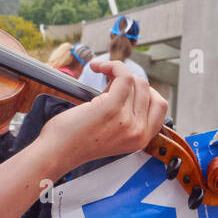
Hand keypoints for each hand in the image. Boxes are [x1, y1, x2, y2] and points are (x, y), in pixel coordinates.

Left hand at [37, 60, 167, 175]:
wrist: (57, 151)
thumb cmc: (77, 140)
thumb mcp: (113, 132)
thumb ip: (126, 114)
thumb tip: (126, 83)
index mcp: (141, 139)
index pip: (160, 106)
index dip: (146, 92)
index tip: (129, 87)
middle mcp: (138, 132)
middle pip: (148, 90)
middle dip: (130, 81)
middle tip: (109, 82)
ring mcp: (127, 121)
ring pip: (136, 82)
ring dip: (118, 73)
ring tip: (101, 78)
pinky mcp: (112, 107)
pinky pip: (123, 75)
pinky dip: (112, 65)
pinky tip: (97, 66)